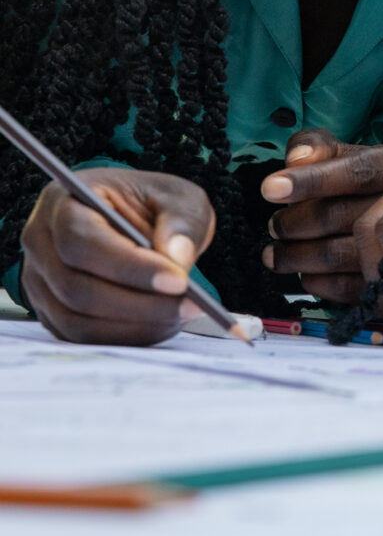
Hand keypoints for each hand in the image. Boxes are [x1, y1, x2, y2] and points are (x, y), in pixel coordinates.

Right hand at [19, 169, 214, 344]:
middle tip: (189, 305)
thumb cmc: (152, 205)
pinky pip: (81, 337)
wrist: (136, 221)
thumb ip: (181, 221)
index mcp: (63, 202)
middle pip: (76, 287)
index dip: (129, 266)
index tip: (178, 281)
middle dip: (138, 303)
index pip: (82, 241)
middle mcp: (41, 243)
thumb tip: (177, 258)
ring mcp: (40, 281)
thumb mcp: (179, 198)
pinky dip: (125, 337)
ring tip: (181, 314)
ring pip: (76, 319)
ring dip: (134, 325)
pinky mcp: (52, 311)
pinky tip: (162, 324)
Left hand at [259, 129, 382, 303]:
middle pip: (342, 216)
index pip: (358, 172)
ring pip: (339, 254)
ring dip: (296, 256)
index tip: (269, 189)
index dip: (312, 180)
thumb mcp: (345, 153)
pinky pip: (345, 287)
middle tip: (273, 226)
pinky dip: (315, 281)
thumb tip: (296, 159)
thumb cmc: (362, 182)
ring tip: (274, 253)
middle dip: (294, 223)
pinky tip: (303, 272)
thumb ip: (316, 145)